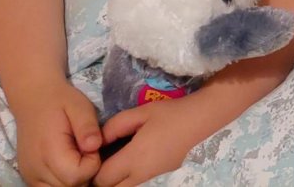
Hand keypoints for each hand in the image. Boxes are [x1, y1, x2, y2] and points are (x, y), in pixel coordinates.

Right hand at [14, 81, 102, 185]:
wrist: (33, 99)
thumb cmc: (60, 101)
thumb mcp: (80, 106)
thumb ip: (88, 127)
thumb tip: (95, 146)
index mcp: (48, 151)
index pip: (76, 177)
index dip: (92, 164)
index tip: (91, 145)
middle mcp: (35, 170)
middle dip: (84, 174)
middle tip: (85, 150)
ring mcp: (30, 177)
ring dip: (73, 180)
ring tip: (76, 156)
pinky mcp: (29, 178)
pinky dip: (62, 182)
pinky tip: (67, 163)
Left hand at [94, 96, 210, 185]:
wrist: (199, 119)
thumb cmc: (168, 113)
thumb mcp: (139, 113)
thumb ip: (114, 127)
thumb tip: (97, 140)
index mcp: (134, 158)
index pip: (103, 179)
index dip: (94, 170)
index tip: (94, 154)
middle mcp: (142, 173)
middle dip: (104, 178)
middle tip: (103, 158)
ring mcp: (154, 176)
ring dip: (117, 178)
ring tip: (117, 157)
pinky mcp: (162, 173)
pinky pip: (138, 181)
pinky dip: (130, 175)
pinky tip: (133, 156)